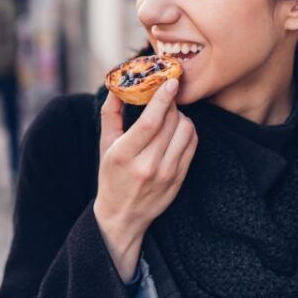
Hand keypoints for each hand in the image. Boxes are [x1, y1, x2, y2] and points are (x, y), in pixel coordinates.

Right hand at [93, 79, 197, 280]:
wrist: (122, 216)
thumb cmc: (111, 176)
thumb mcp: (105, 145)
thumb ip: (111, 114)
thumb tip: (116, 87)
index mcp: (124, 155)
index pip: (150, 122)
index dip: (163, 99)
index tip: (170, 81)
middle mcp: (147, 165)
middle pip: (171, 123)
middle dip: (171, 104)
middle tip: (166, 96)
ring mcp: (166, 174)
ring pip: (186, 131)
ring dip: (181, 117)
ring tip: (170, 116)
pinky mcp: (179, 179)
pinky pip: (192, 144)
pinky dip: (188, 131)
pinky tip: (177, 131)